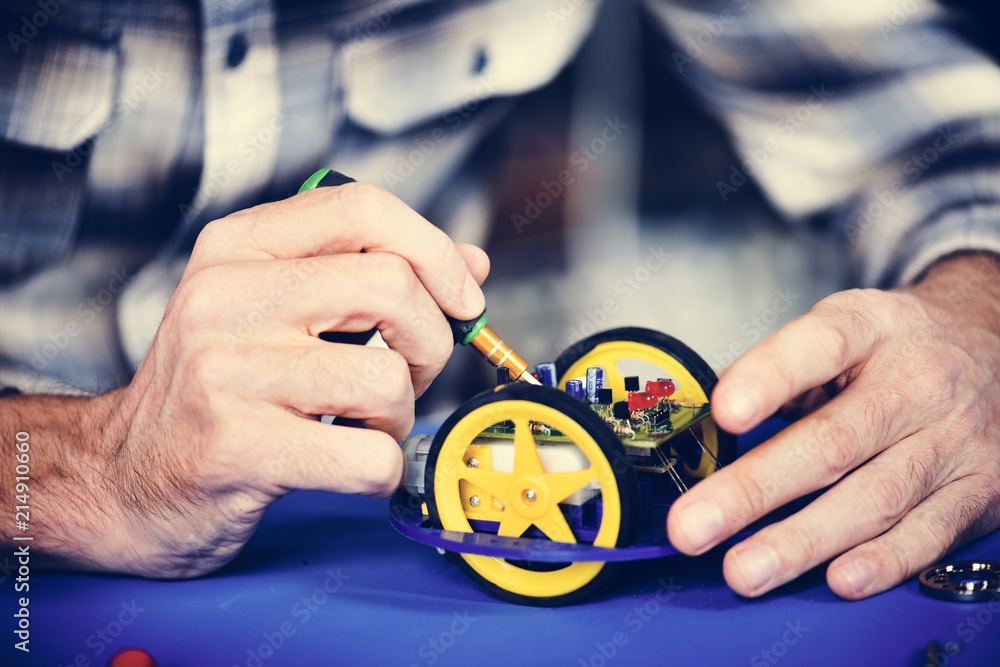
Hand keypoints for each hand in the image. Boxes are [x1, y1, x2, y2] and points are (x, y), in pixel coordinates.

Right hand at [76, 183, 488, 576]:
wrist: (122, 476)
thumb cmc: (214, 391)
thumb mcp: (277, 308)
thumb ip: (368, 273)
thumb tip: (470, 264)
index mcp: (238, 248)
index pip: (363, 208)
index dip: (436, 250)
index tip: (463, 298)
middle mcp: (225, 298)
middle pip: (390, 285)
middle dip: (430, 340)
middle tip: (410, 373)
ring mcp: (226, 372)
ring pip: (386, 378)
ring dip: (400, 415)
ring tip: (365, 425)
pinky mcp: (235, 447)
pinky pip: (366, 456)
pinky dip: (379, 469)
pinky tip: (346, 463)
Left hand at [666, 252, 999, 598]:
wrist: (997, 343)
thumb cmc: (898, 345)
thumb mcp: (845, 327)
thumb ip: (780, 368)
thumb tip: (705, 416)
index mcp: (871, 327)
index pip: (819, 346)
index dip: (769, 379)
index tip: (724, 412)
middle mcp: (917, 382)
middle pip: (832, 442)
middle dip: (754, 490)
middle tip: (693, 526)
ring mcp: (953, 438)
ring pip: (874, 497)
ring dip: (803, 540)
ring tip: (745, 568)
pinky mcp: (980, 488)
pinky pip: (930, 531)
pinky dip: (884, 560)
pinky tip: (840, 578)